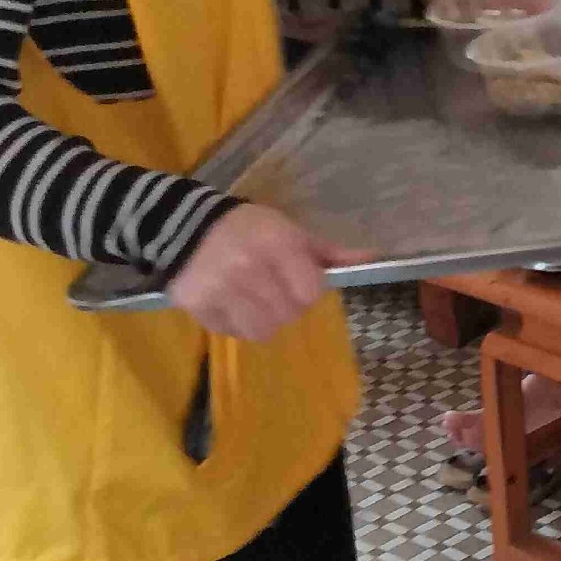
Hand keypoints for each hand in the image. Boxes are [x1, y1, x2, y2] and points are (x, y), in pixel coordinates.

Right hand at [168, 203, 334, 341]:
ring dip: (261, 320)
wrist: (187, 227)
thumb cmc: (249, 230)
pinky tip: (229, 302)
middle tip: (271, 290)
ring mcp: (222, 288)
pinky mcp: (199, 306)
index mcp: (277, 244)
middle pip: (288, 315)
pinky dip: (235, 323)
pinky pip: (232, 333)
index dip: (307, 292)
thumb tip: (373, 258)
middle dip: (285, 306)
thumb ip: (328, 251)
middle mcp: (250, 266)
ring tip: (251, 300)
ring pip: (262, 331)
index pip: (310, 292)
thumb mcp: (289, 231)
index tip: (296, 282)